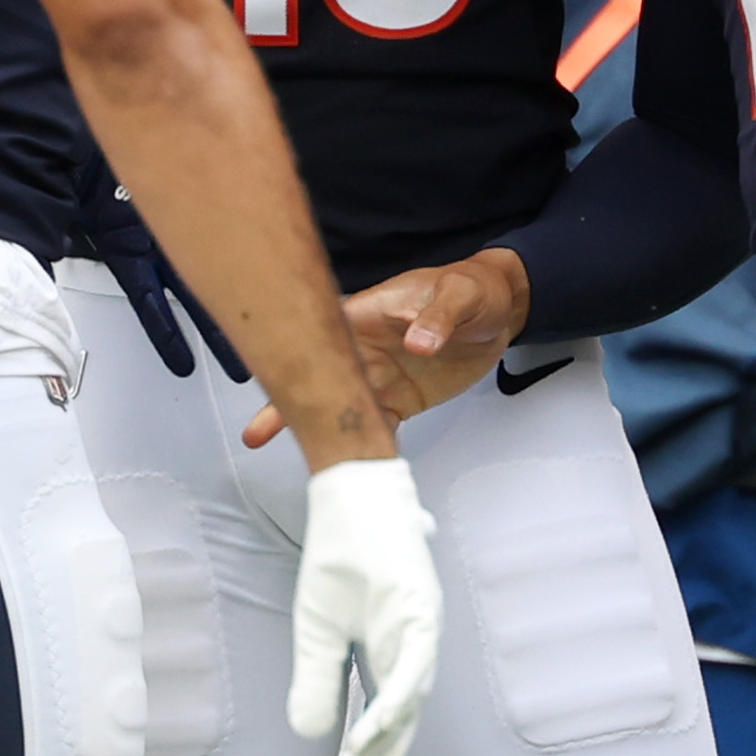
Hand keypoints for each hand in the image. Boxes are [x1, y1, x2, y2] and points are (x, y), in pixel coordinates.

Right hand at [243, 249, 526, 444]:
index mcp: (366, 314)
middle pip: (319, 377)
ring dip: (320, 431)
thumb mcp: (460, 292)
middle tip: (256, 433)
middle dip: (287, 404)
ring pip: (342, 408)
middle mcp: (363, 348)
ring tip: (295, 456)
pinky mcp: (398, 400)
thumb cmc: (474, 289)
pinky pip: (376, 426)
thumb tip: (417, 343)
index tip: (273, 376)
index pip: (322, 334)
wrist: (499, 312)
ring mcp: (378, 377)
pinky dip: (365, 447)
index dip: (295, 354)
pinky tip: (348, 467)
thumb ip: (438, 316)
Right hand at [289, 455, 442, 755]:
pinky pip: (415, 659)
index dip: (380, 746)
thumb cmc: (339, 557)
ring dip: (389, 728)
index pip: (394, 708)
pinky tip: (383, 720)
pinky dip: (400, 692)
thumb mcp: (317, 630)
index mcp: (393, 646)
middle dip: (388, 748)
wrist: (345, 496)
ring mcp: (423, 624)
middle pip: (408, 707)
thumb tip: (310, 734)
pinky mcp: (422, 606)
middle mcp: (415, 640)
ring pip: (413, 689)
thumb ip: (317, 679)